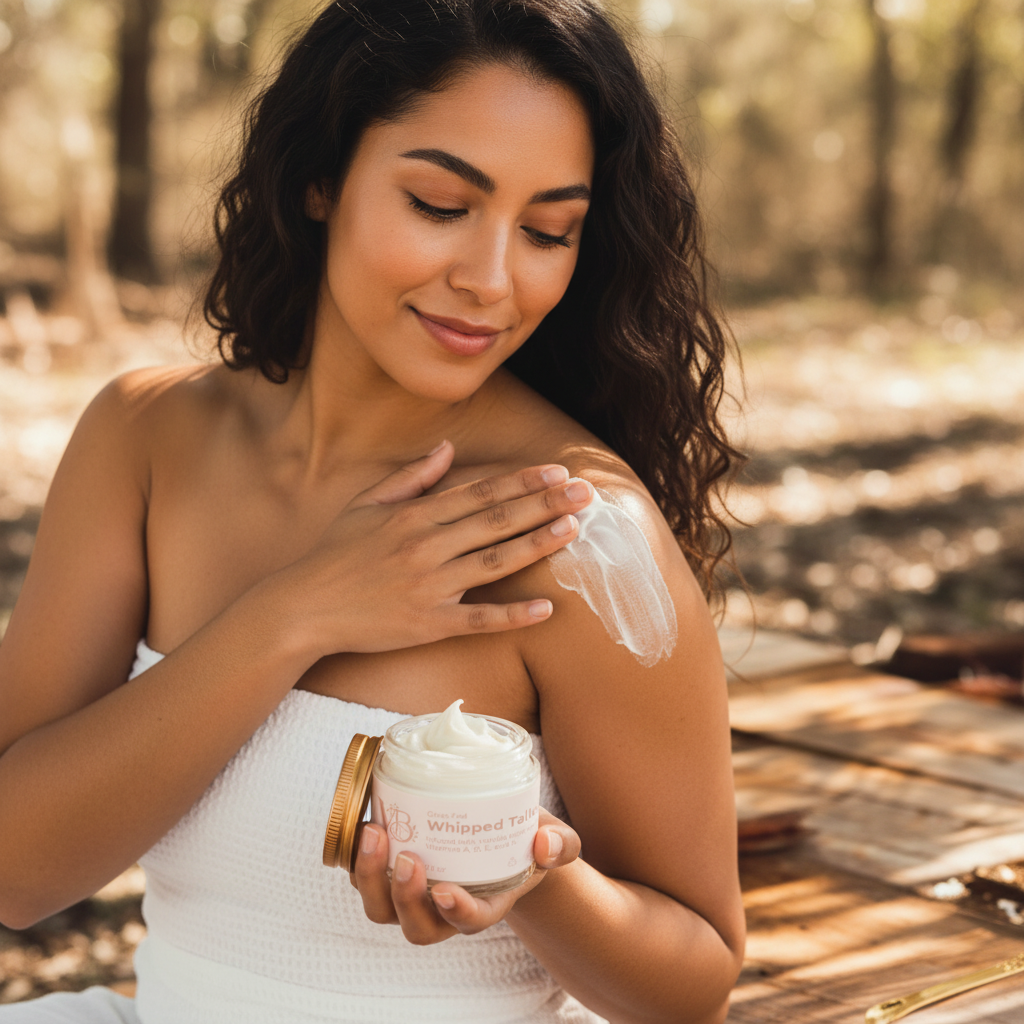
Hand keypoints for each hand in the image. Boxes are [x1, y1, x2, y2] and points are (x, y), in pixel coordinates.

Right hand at [276, 441, 593, 655]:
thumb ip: (411, 478)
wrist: (302, 608)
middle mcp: (426, 547)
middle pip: (496, 520)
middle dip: (544, 503)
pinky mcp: (428, 625)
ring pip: (494, 562)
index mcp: (414, 516)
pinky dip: (512, 616)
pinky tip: (546, 609)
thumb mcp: (365, 505)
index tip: (557, 471)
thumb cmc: (333, 555)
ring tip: (573, 529)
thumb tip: (446, 449)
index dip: (522, 481)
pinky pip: (478, 620)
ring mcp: (430, 587)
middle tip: (585, 493)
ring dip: (537, 544)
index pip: (480, 493)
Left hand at [350, 808, 580, 943]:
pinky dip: (357, 855)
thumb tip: (545, 844)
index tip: (446, 890)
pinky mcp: (388, 870)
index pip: (468, 922)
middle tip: (406, 856)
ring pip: (381, 908)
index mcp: (484, 904)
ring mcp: (412, 892)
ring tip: (374, 832)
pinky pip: (364, 877)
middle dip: (404, 898)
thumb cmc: (525, 836)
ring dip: (370, 877)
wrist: (496, 827)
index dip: (456, 912)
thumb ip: (561, 843)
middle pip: (416, 926)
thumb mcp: (553, 836)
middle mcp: (443, 907)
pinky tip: (363, 820)